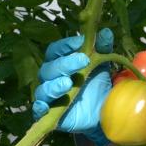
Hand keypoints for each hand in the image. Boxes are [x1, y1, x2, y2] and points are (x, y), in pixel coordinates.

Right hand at [32, 28, 113, 145]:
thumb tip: (106, 32)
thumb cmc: (97, 84)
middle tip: (83, 60)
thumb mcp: (102, 65)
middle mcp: (51, 77)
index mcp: (61, 62)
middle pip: (50, 67)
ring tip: (68, 83)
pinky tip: (47, 104)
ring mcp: (48, 95)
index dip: (66, 45)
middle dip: (66, 63)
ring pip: (44, 88)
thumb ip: (102, 48)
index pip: (56, 50)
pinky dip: (41, 106)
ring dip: (54, 85)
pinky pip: (38, 109)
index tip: (80, 42)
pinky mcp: (48, 112)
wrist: (102, 111)